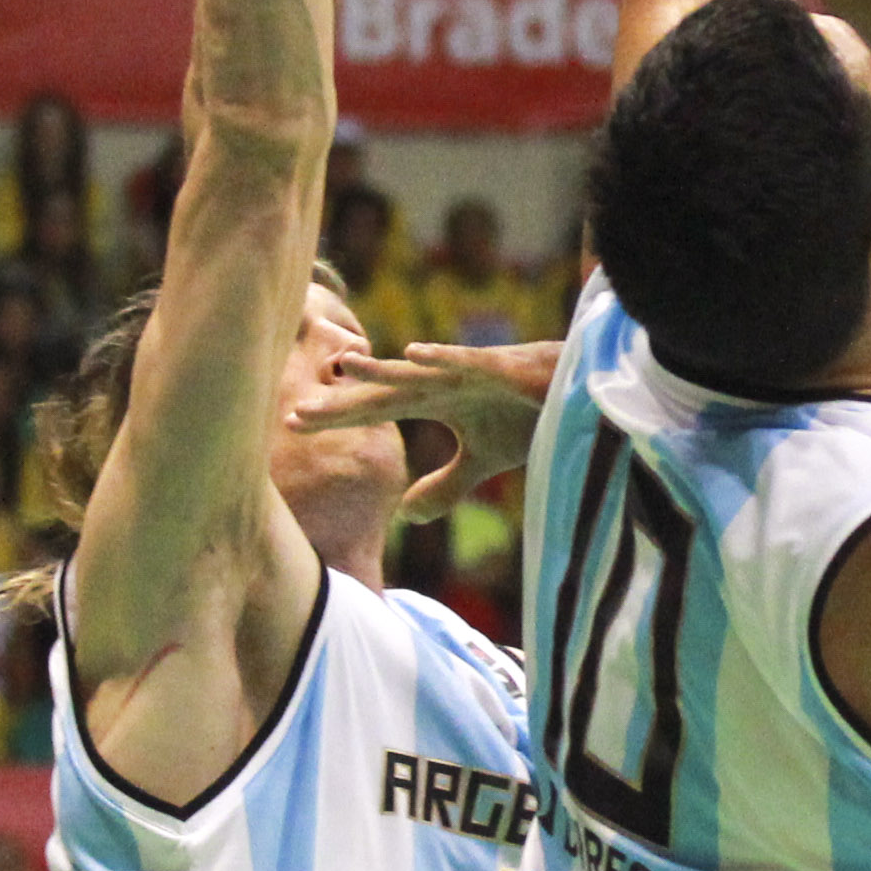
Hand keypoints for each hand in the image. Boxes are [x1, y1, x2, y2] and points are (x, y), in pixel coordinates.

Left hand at [291, 338, 562, 491]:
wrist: (579, 388)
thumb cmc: (529, 414)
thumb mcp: (482, 461)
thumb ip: (444, 485)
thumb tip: (404, 517)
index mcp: (436, 402)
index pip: (376, 412)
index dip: (337, 418)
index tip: (291, 424)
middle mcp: (443, 383)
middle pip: (383, 395)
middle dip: (343, 404)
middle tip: (294, 413)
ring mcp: (470, 373)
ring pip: (418, 372)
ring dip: (382, 370)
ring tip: (343, 364)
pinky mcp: (502, 367)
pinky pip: (469, 362)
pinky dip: (444, 358)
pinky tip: (415, 354)